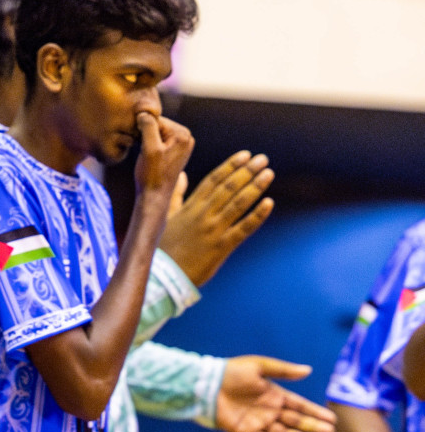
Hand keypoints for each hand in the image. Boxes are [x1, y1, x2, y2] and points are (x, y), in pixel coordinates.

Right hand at [133, 113, 193, 200]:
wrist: (155, 195)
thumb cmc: (152, 174)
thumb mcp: (149, 148)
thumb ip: (149, 126)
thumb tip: (144, 113)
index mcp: (183, 134)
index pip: (156, 120)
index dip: (143, 130)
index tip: (140, 145)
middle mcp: (186, 137)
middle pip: (157, 125)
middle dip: (145, 134)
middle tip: (142, 151)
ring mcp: (182, 144)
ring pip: (156, 132)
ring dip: (146, 140)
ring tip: (146, 155)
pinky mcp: (175, 151)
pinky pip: (159, 140)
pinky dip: (150, 145)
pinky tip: (148, 157)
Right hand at [158, 151, 274, 285]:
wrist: (163, 276)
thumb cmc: (163, 247)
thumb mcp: (166, 217)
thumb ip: (177, 195)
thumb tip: (182, 175)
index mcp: (190, 207)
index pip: (213, 180)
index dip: (230, 166)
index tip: (245, 155)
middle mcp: (202, 215)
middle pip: (228, 188)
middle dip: (246, 171)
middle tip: (263, 159)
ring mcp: (213, 230)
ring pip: (237, 204)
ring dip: (254, 187)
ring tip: (268, 173)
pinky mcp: (221, 247)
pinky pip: (243, 228)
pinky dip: (257, 215)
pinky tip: (269, 203)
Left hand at [215, 355, 334, 431]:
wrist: (205, 384)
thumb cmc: (231, 372)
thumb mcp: (258, 366)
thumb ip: (283, 370)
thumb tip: (309, 370)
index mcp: (274, 395)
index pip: (299, 405)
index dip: (315, 412)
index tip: (332, 419)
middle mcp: (268, 411)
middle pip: (295, 421)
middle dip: (312, 427)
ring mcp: (257, 422)